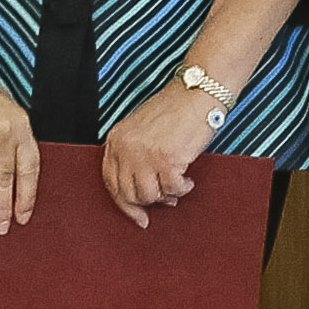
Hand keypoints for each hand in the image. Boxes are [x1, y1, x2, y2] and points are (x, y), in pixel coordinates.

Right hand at [0, 71, 37, 232]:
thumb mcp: (6, 111)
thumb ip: (12, 139)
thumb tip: (12, 175)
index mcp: (21, 126)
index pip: (29, 169)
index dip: (26, 195)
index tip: (23, 216)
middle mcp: (3, 132)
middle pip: (5, 179)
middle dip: (2, 207)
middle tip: (1, 228)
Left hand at [103, 79, 217, 229]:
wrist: (196, 92)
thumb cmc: (174, 109)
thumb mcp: (141, 128)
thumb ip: (135, 155)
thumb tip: (143, 190)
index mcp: (116, 140)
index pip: (111, 183)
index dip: (125, 204)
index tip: (137, 215)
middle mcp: (126, 149)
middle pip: (129, 194)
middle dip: (148, 202)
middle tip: (165, 199)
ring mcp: (145, 155)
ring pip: (149, 196)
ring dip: (167, 195)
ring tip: (178, 184)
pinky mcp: (167, 160)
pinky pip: (172, 190)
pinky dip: (183, 188)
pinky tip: (188, 179)